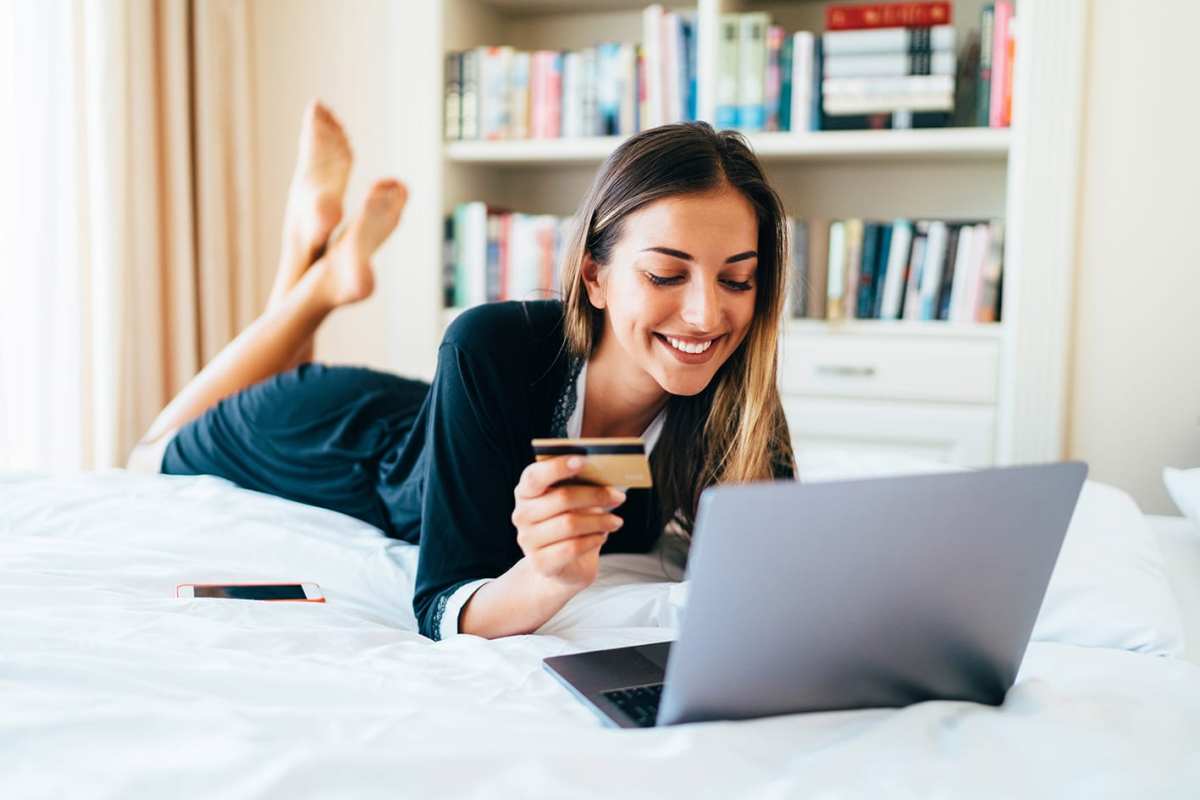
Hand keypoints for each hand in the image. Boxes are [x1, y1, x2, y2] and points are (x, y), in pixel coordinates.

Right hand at [511, 455, 626, 590]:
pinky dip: (593, 540)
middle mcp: (522, 514)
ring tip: (616, 521)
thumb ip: (582, 486)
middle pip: (561, 498)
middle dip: (595, 495)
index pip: (535, 476)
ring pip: (570, 524)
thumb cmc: (571, 522)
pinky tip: (602, 536)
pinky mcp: (540, 563)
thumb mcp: (575, 501)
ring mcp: (528, 540)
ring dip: (600, 521)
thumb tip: (607, 478)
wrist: (564, 565)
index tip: (584, 460)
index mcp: (526, 491)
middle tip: (619, 497)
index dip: (557, 467)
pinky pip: (572, 548)